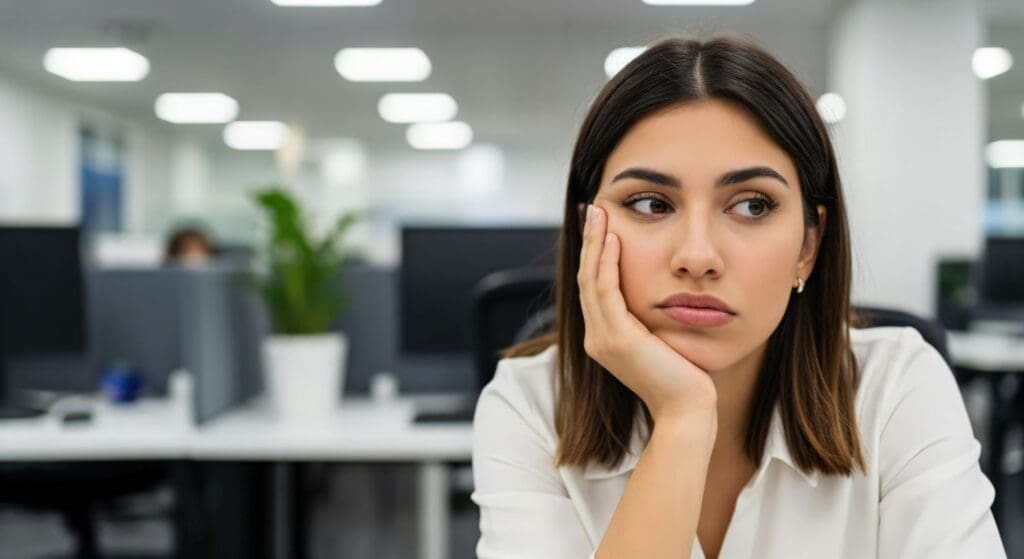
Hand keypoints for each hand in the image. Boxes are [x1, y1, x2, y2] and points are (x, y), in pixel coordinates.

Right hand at [577, 203, 717, 422]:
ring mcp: (602, 339)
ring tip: (599, 214)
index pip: (593, 288)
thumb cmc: (685, 379)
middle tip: (593, 209)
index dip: (594, 255)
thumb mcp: (663, 341)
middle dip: (589, 241)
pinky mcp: (616, 338)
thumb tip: (661, 292)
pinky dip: (606, 262)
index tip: (601, 226)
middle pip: (585, 278)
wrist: (687, 410)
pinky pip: (605, 290)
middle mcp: (597, 338)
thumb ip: (652, 320)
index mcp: (605, 339)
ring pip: (590, 279)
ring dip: (594, 243)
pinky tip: (613, 239)